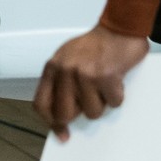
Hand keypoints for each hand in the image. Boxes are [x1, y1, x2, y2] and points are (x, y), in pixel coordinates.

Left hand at [34, 25, 149, 139]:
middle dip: (80, 113)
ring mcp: (85, 74)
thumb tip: (61, 115)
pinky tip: (116, 80)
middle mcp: (66, 71)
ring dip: (102, 103)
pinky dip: (117, 95)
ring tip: (104, 84)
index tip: (62, 133)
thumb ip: (60, 82)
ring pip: (92, 112)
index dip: (50, 122)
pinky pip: (113, 103)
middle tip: (90, 102)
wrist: (119, 27)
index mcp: (53, 67)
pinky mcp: (106, 76)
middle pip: (65, 114)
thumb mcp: (67, 58)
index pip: (42, 103)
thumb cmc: (95, 45)